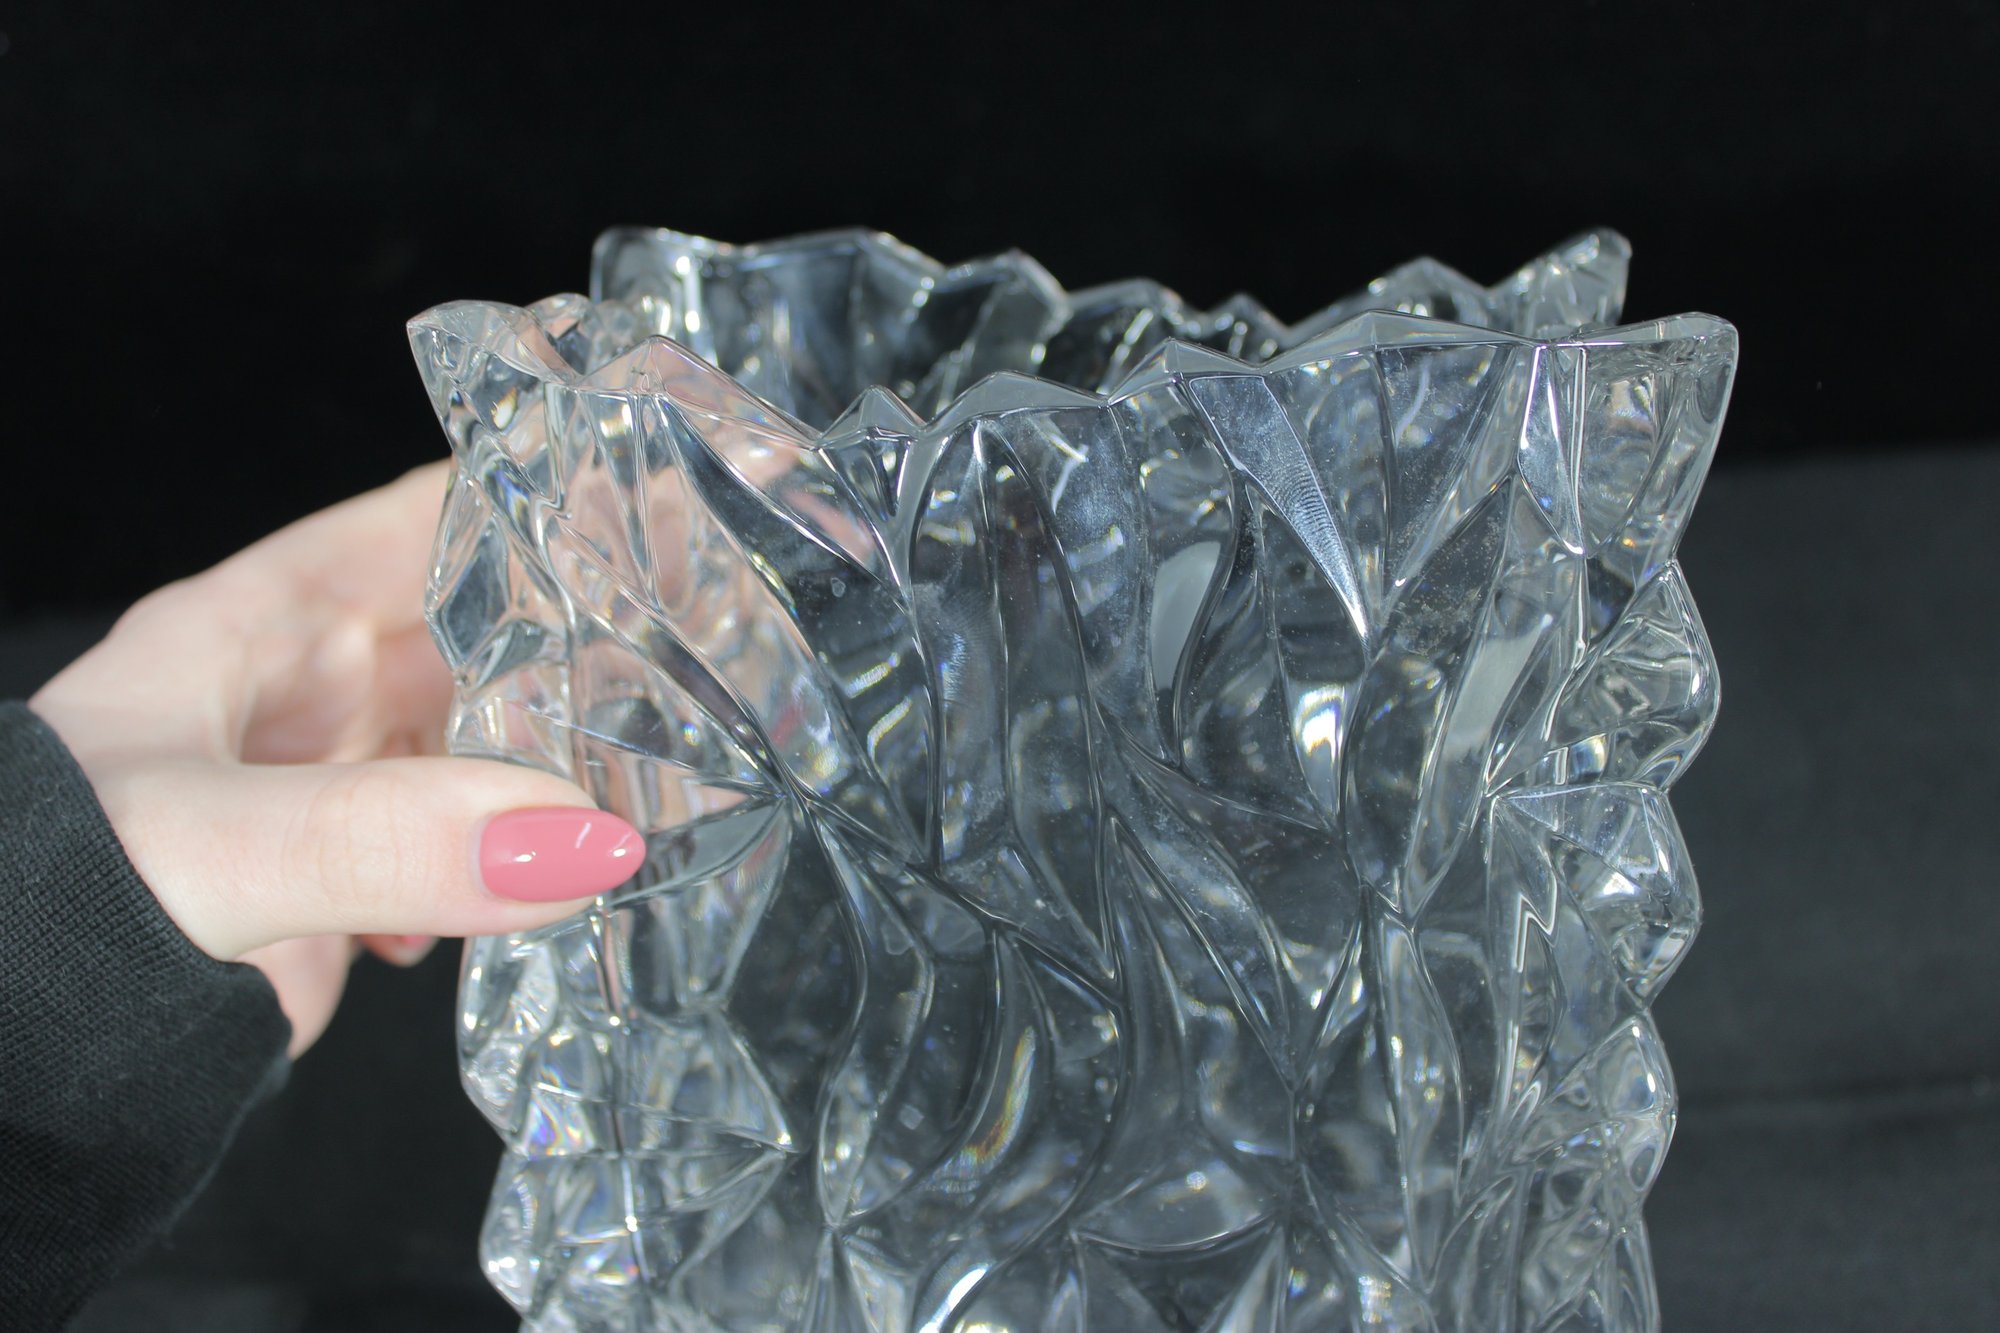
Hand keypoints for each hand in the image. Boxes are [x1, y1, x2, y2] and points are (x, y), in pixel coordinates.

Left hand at [30, 462, 639, 1056]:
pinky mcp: (352, 882)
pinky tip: (558, 884)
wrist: (19, 1054)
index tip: (653, 487)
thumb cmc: (51, 905)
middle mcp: (306, 691)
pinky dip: (523, 859)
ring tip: (667, 764)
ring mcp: (332, 787)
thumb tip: (583, 841)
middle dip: (577, 633)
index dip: (531, 491)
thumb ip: (387, 841)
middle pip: (475, 630)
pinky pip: (471, 846)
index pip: (419, 519)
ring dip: (560, 756)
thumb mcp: (213, 845)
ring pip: (484, 739)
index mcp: (260, 626)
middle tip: (703, 642)